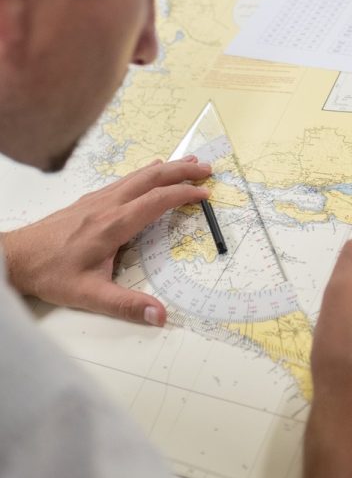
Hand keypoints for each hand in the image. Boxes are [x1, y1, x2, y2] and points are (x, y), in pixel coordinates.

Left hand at [1, 157, 210, 325]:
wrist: (16, 256)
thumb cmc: (51, 274)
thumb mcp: (89, 296)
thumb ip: (126, 306)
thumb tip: (160, 315)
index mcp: (113, 225)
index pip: (156, 201)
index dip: (183, 195)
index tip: (205, 194)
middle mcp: (107, 205)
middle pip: (151, 179)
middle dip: (181, 171)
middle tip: (207, 168)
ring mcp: (97, 199)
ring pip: (137, 176)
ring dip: (166, 168)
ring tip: (188, 162)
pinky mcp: (89, 201)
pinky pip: (124, 180)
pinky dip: (145, 173)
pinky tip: (149, 172)